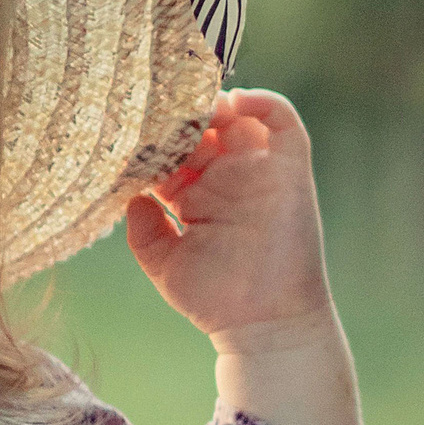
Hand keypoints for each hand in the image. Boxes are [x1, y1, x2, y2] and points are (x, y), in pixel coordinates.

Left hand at [123, 90, 333, 347]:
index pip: (172, 151)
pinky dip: (264, 102)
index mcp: (194, 196)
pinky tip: (235, 101)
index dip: (154, 137)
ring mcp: (258, 172)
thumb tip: (132, 197)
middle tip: (162, 107)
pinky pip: (283, 122)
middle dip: (181, 114)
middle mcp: (225, 179)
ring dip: (217, 103)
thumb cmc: (215, 300)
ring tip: (195, 105)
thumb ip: (143, 232)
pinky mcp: (290, 169)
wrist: (263, 323)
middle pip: (203, 127)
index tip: (132, 128)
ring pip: (239, 118)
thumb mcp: (165, 264)